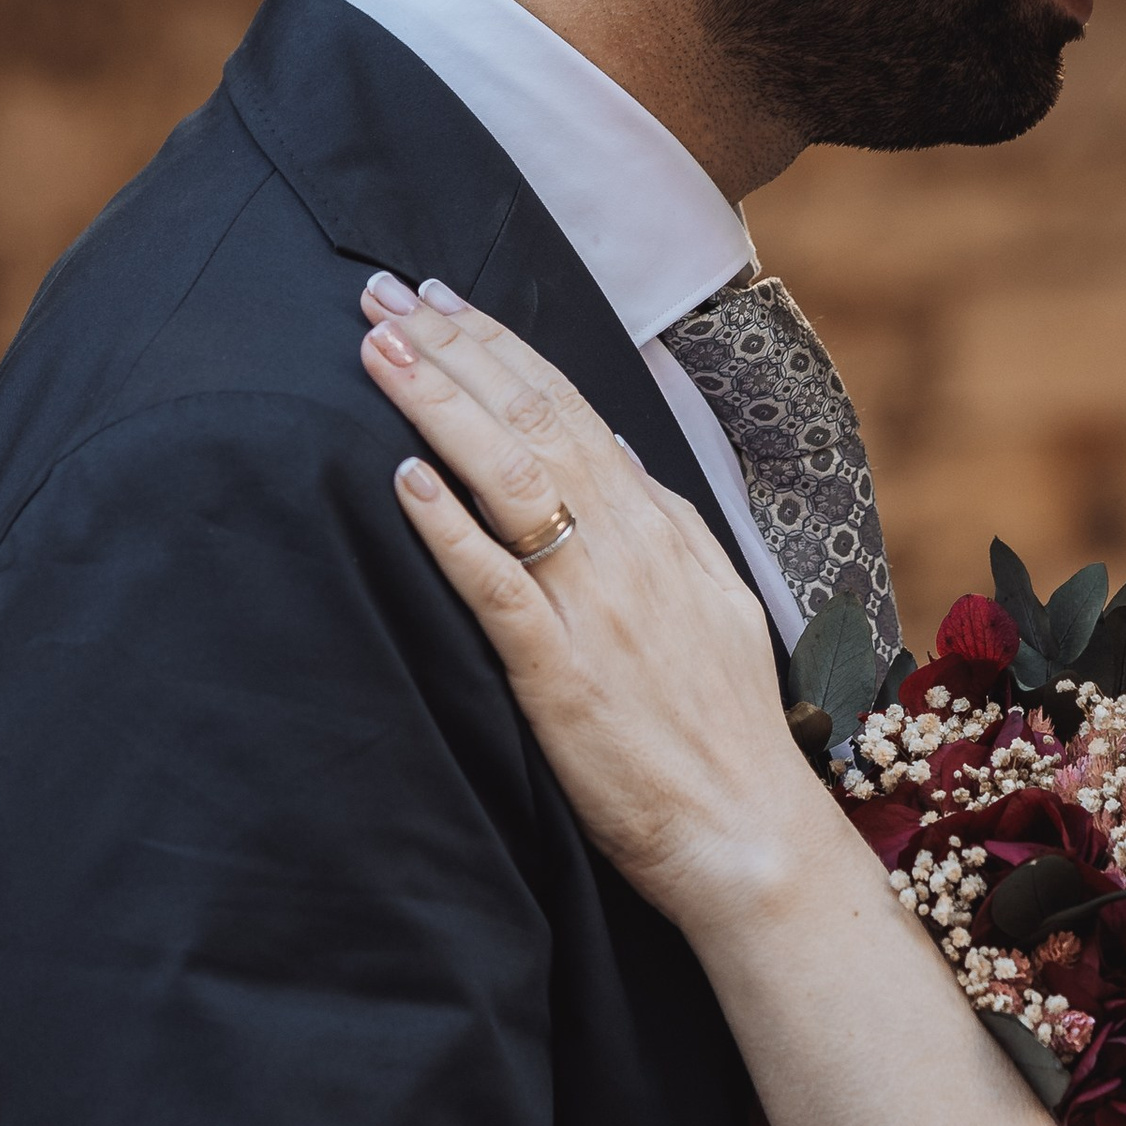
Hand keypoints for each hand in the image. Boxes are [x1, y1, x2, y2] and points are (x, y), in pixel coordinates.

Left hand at [356, 272, 840, 922]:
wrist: (749, 832)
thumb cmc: (722, 731)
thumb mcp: (716, 604)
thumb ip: (664, 532)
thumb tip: (619, 467)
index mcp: (665, 531)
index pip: (574, 411)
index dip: (503, 348)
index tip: (442, 302)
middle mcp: (633, 552)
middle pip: (535, 422)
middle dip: (455, 349)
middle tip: (383, 292)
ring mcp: (600, 609)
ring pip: (513, 480)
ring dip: (441, 407)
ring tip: (376, 352)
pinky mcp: (564, 676)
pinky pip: (498, 587)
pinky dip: (451, 527)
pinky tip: (404, 479)